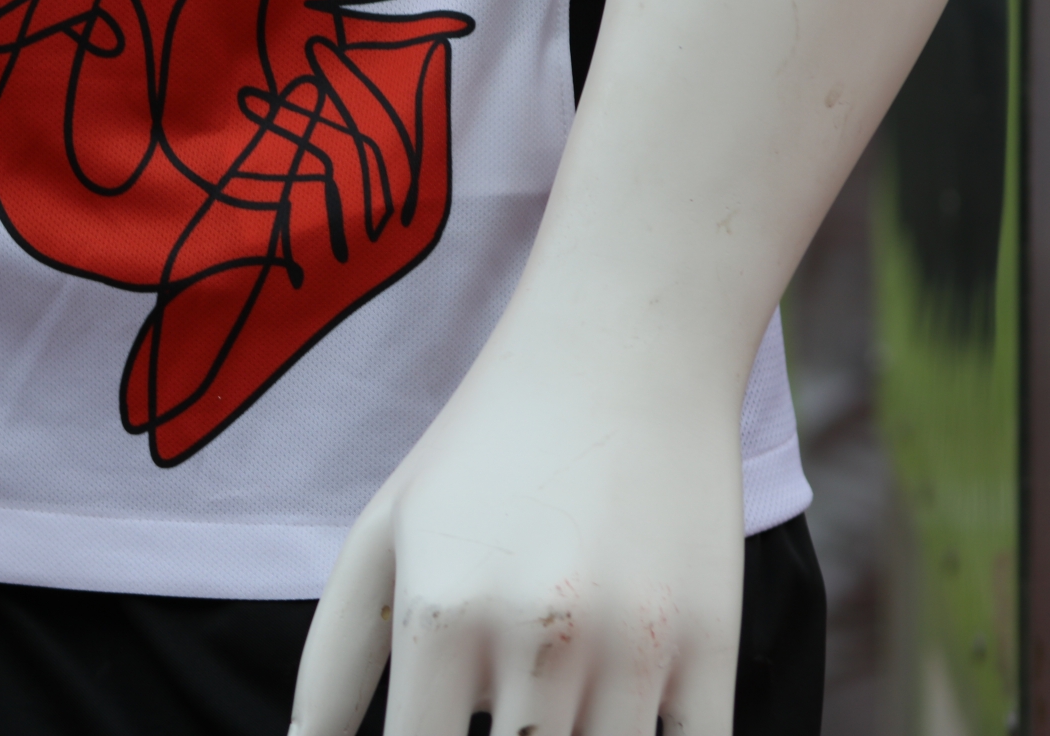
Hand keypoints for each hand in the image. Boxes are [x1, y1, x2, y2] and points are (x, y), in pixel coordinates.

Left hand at [290, 330, 744, 735]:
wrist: (623, 352)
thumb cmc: (482, 450)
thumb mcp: (384, 533)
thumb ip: (334, 661)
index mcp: (440, 611)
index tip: (432, 725)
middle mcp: (536, 635)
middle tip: (499, 693)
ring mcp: (634, 647)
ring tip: (544, 688)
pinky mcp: (714, 647)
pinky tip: (608, 699)